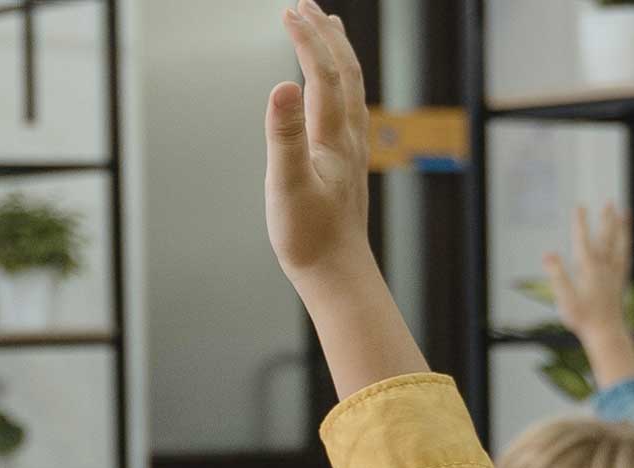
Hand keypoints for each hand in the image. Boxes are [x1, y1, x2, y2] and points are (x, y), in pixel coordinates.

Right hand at [262, 0, 374, 288]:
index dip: (306, 39)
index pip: (322, 74)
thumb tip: (281, 85)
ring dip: (337, 52)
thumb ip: (284, 134)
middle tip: (305, 4)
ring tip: (326, 27)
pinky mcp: (348, 163)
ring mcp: (352, 149)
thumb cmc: (309, 238)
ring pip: (351, 88)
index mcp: (333, 137)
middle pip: (344, 71)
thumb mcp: (287, 185)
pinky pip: (348, 107)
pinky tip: (330, 87)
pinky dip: (339, 81)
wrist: (338, 275)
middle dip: (324, 34)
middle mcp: (349, 136)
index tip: (288, 11)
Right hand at [542, 203, 633, 388]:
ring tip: (624, 214)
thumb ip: (557, 275)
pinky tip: (624, 242)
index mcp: (589, 269)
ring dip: (621, 228)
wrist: (607, 333)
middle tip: (608, 202)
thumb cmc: (583, 318)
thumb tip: (548, 254)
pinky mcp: (619, 282)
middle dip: (606, 219)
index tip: (579, 206)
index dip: (580, 222)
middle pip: (606, 238)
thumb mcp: (564, 298)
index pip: (583, 240)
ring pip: (619, 245)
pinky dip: (625, 246)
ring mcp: (614, 274)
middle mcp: (604, 267)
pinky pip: (624, 257)